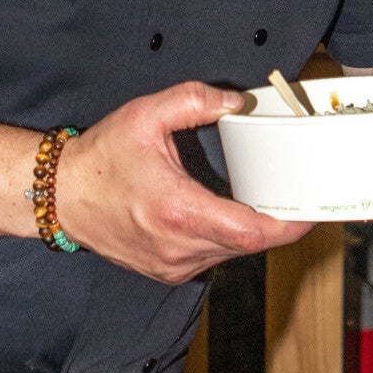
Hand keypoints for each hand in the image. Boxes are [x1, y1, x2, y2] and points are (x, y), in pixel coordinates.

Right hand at [53, 80, 313, 283]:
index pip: (252, 231)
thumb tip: (237, 103)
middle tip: (294, 196)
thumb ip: (194, 101)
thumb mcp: (145, 115)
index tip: (310, 212)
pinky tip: (224, 214)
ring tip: (260, 201)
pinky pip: (212, 258)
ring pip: (232, 254)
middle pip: (249, 244)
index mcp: (180, 210)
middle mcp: (179, 246)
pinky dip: (224, 239)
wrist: (62, 196)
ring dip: (248, 230)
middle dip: (275, 223)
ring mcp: (173, 265)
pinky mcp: (167, 272)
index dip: (288, 225)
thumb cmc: (102, 159)